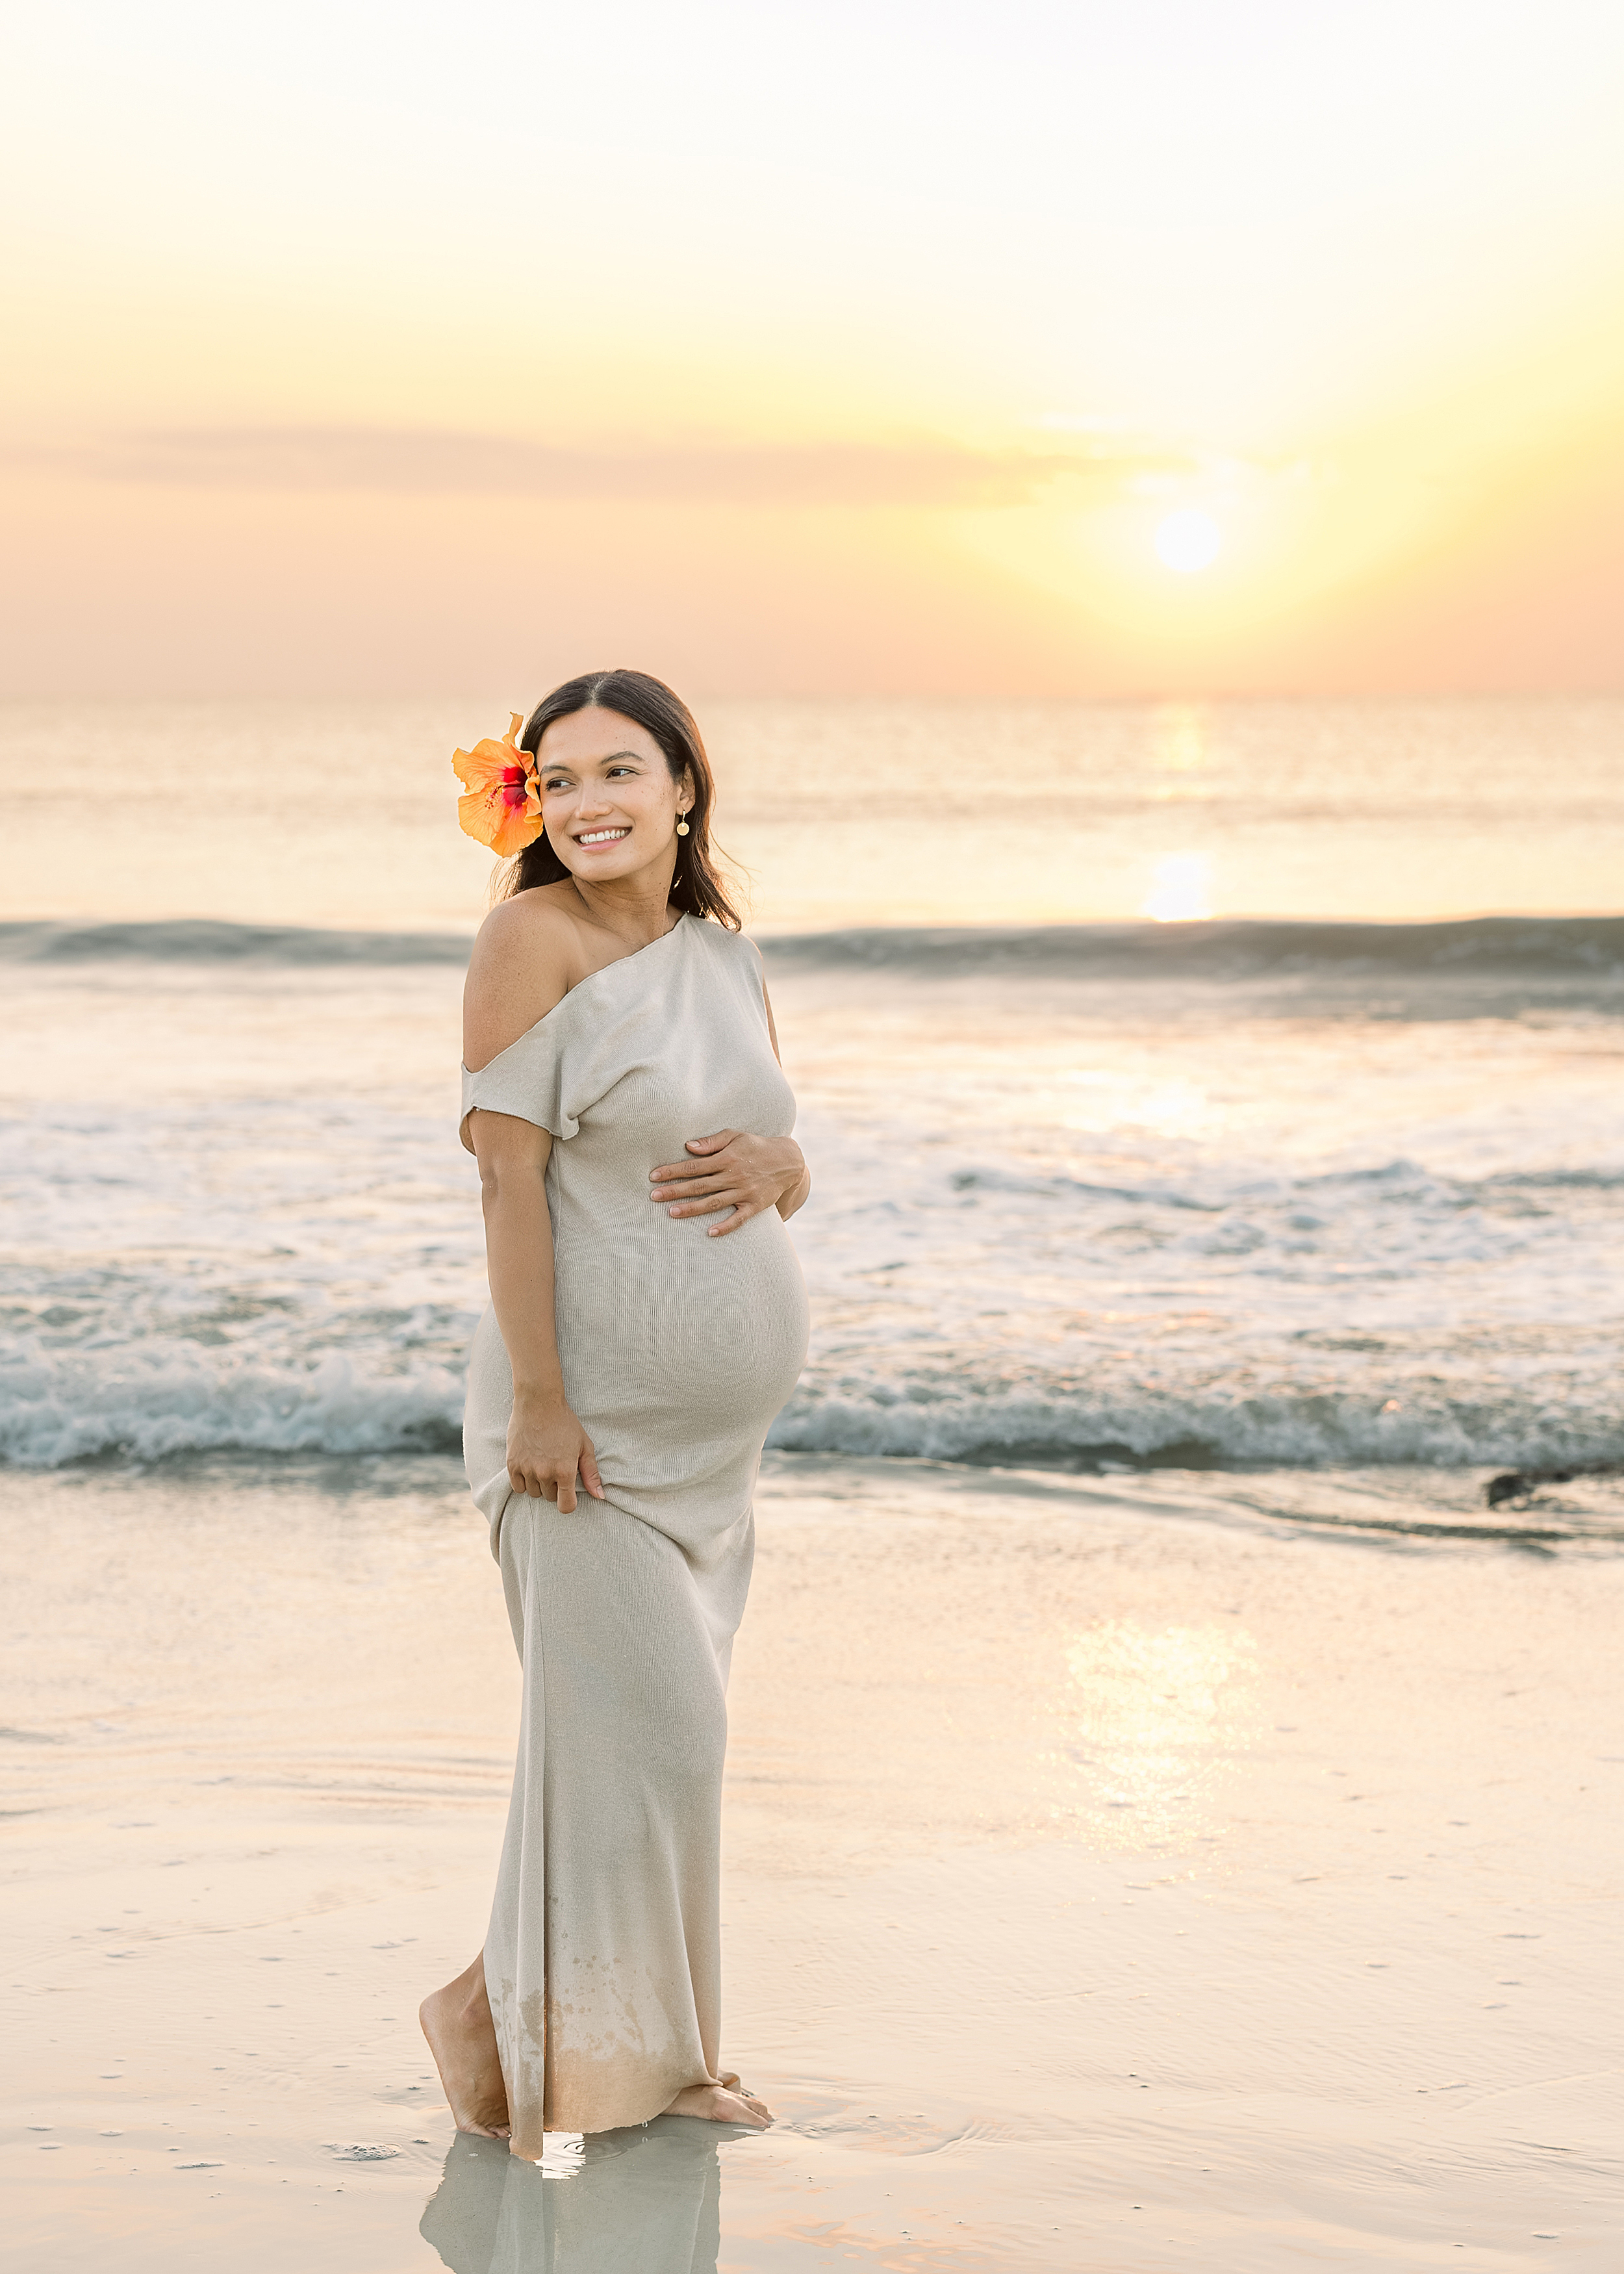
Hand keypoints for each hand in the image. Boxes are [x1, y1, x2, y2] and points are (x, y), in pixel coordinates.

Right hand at [506, 1392, 603, 1510]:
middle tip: (556, 1466)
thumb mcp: (584, 1446)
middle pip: (550, 1497)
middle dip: (555, 1487)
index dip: (568, 1502)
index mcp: (565, 1471)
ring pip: (534, 1493)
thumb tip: (600, 1496)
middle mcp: (545, 1473)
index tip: (568, 1492)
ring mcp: (527, 1469)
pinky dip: (524, 1481)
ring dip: (539, 1484)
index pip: (566, 1506)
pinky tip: (530, 1467)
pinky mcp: (512, 1464)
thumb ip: (591, 1473)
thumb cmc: (565, 1423)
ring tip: (543, 1463)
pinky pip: (518, 1487)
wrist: (538, 1403)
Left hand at [650, 1129, 806, 1236]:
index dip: (673, 1171)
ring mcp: (744, 1192)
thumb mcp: (735, 1136)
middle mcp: (734, 1176)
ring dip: (692, 1208)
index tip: (654, 1176)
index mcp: (727, 1158)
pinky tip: (709, 1233)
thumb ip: (712, 1142)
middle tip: (653, 1196)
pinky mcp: (755, 1206)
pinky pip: (738, 1219)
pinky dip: (725, 1226)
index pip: (694, 1166)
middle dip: (675, 1190)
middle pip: (699, 1185)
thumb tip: (689, 1146)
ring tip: (671, 1212)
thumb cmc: (756, 1146)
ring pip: (714, 1202)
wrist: (788, 1161)